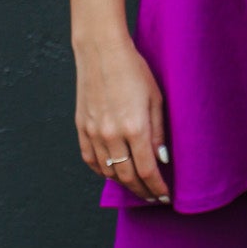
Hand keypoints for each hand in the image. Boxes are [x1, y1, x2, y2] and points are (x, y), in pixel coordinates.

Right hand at [74, 33, 171, 203]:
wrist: (101, 51)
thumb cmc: (133, 70)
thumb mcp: (156, 99)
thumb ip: (158, 132)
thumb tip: (162, 159)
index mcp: (134, 128)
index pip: (147, 171)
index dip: (157, 188)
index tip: (165, 196)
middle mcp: (112, 135)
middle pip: (127, 177)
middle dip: (142, 191)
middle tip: (152, 196)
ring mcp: (93, 133)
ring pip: (108, 172)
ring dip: (124, 183)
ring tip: (136, 186)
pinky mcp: (81, 127)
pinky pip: (90, 160)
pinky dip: (102, 171)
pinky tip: (112, 172)